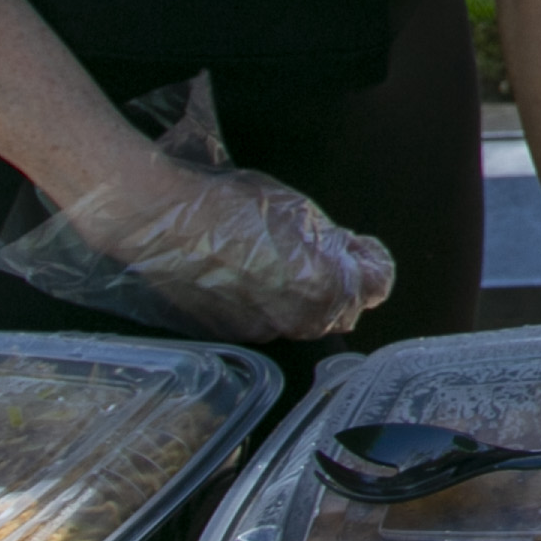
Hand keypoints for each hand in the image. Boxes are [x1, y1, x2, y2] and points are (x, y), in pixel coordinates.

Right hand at [54, 153, 396, 344]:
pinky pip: (267, 322)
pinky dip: (269, 303)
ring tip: (284, 262)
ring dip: (306, 296)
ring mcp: (263, 331)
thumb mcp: (298, 211)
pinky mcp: (230, 334)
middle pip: (343, 310)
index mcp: (326, 286)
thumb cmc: (231, 206)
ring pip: (304, 320)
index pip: (377, 285)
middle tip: (328, 253)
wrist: (162, 223)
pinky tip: (251, 275)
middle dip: (343, 283)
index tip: (362, 247)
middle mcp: (300, 319)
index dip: (371, 262)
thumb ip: (331, 241)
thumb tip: (346, 252)